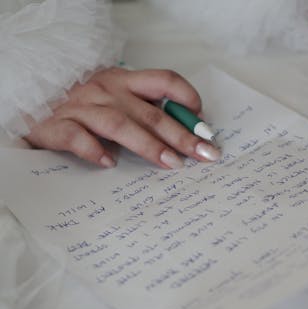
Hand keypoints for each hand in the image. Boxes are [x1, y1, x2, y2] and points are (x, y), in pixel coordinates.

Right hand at [24, 68, 220, 167]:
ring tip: (171, 163)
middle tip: (204, 154)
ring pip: (119, 124)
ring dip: (149, 145)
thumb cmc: (89, 108)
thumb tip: (188, 132)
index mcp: (126, 80)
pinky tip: (110, 163)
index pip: (164, 80)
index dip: (188, 97)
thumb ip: (147, 111)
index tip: (204, 123)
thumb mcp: (120, 100)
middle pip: (150, 111)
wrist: (36, 107)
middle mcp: (106, 89)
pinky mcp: (57, 125)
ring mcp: (81, 106)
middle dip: (181, 135)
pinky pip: (77, 136)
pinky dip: (94, 149)